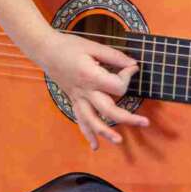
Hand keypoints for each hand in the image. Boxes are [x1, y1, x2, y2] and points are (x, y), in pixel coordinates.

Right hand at [32, 31, 149, 150]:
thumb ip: (114, 56)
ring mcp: (78, 98)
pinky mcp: (73, 100)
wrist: (45, 50)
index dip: (128, 77)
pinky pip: (80, 120)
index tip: (132, 67)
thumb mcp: (93, 46)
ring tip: (120, 141)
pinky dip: (87, 134)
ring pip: (93, 122)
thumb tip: (133, 64)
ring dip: (106, 133)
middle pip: (109, 111)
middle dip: (129, 118)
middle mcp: (84, 92)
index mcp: (90, 76)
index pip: (117, 87)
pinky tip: (95, 146)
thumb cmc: (69, 46)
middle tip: (145, 122)